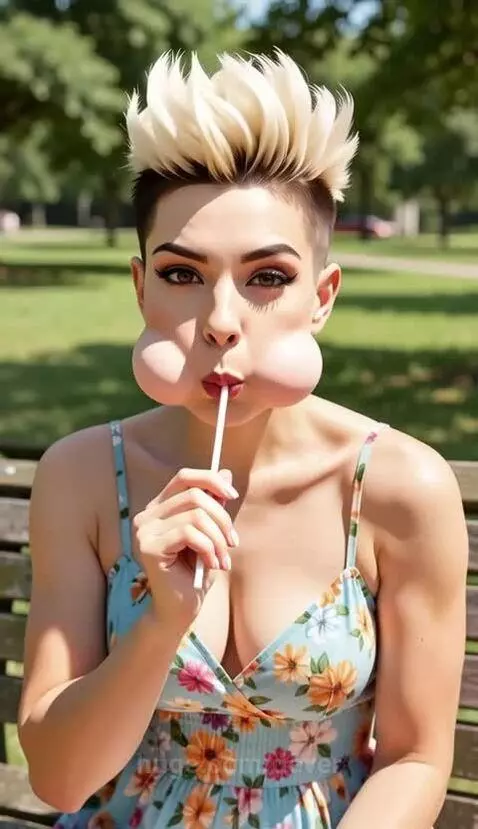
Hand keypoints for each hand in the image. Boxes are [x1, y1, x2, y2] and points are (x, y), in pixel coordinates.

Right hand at [133, 468, 238, 629]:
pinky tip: (212, 565)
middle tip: (232, 543)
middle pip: (194, 495)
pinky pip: (190, 534)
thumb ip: (213, 504)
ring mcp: (144, 531)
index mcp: (159, 508)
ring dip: (218, 539)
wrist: (181, 610)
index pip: (184, 477)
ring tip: (223, 559)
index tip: (232, 496)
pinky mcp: (148, 548)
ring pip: (196, 515)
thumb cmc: (195, 572)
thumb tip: (226, 473)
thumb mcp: (210, 532)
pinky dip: (209, 548)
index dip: (210, 480)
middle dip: (222, 518)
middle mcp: (147, 516)